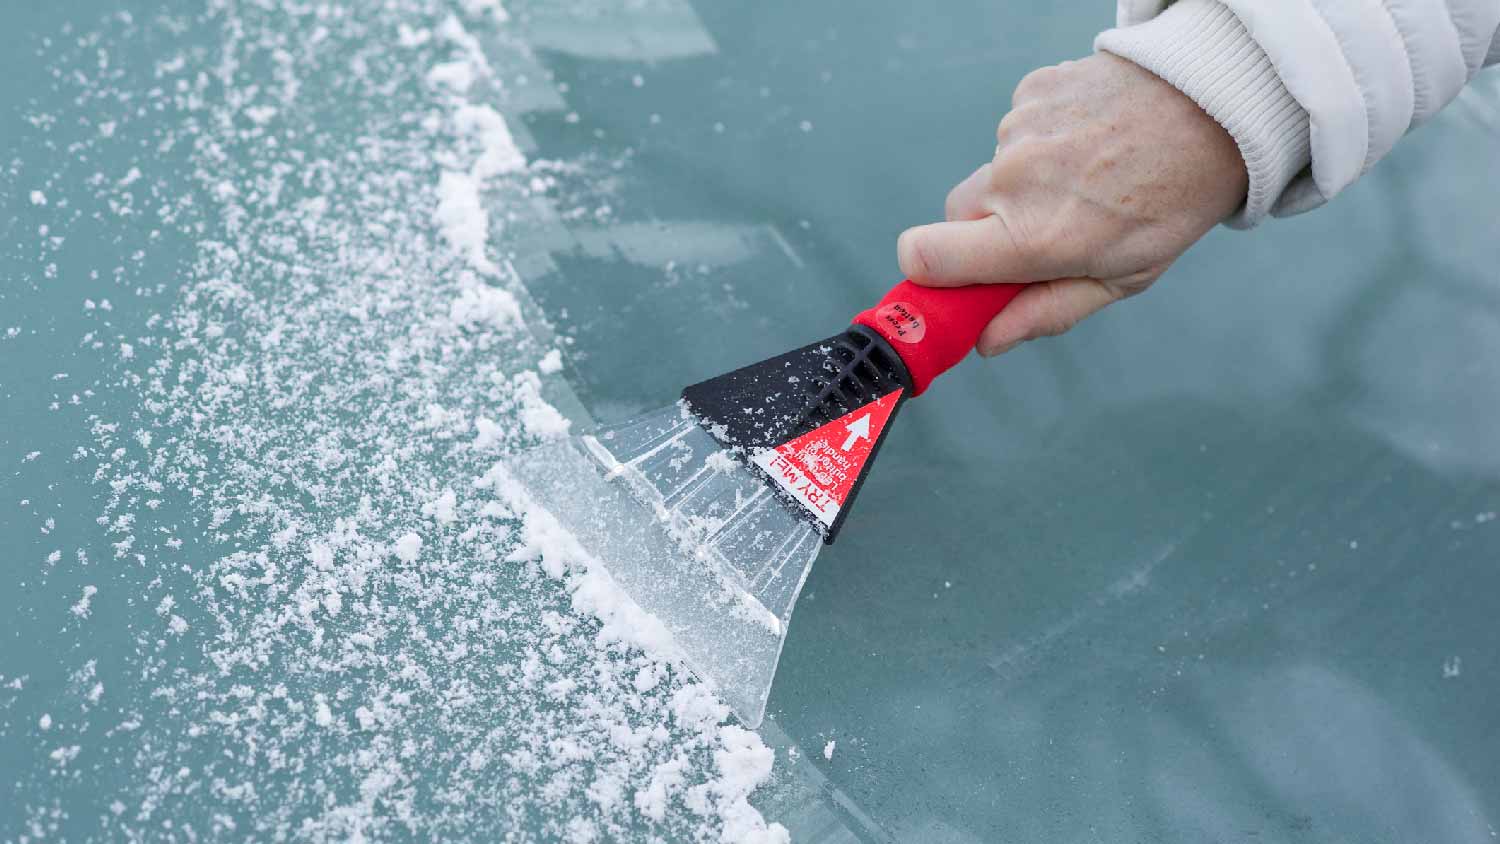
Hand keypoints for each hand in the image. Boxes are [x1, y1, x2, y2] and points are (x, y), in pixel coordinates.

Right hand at [897, 52, 1248, 355]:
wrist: (1215, 108)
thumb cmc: (1171, 202)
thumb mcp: (1122, 278)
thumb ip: (1046, 311)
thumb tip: (985, 341)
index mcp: (1033, 237)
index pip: (924, 257)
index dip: (925, 275)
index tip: (953, 282)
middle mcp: (1014, 180)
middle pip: (952, 219)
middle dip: (984, 233)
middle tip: (1045, 232)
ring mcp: (1018, 130)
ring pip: (989, 174)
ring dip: (1021, 185)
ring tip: (1085, 178)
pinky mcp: (1029, 93)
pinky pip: (1012, 133)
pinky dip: (1039, 143)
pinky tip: (1087, 143)